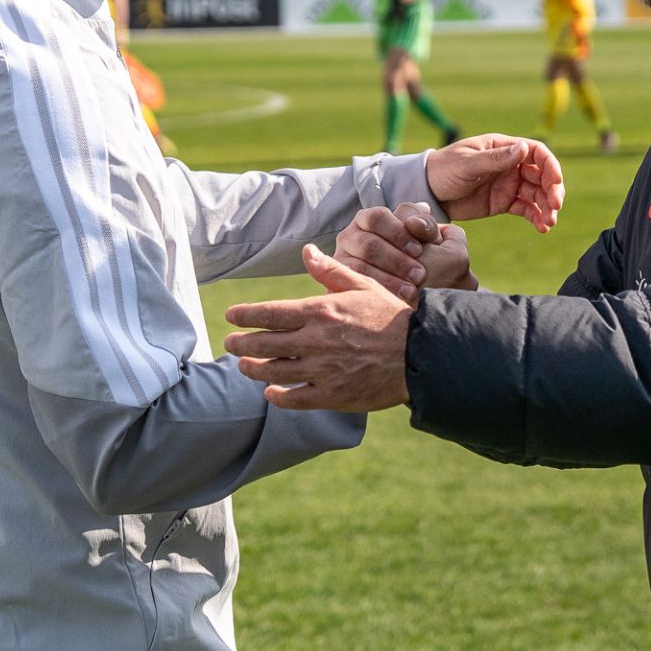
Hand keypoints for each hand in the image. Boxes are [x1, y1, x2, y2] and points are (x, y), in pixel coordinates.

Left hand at [224, 245, 411, 410]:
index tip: (232, 316)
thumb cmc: (391, 317)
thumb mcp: (363, 286)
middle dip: (240, 344)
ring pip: (273, 371)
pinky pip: (294, 398)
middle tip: (230, 343)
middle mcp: (315, 340)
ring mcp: (321, 370)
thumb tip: (308, 252)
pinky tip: (271, 392)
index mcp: (319, 311)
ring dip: (252, 369)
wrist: (420, 354)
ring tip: (244, 366)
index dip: (245, 315)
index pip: (269, 313)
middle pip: (263, 343)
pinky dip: (277, 396)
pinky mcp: (332, 395)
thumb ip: (331, 271)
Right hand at [335, 202, 475, 300]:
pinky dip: (380, 287)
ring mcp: (345, 256)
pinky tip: (400, 296)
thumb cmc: (431, 268)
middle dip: (396, 259)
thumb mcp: (439, 245)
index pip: (379, 217)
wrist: (423, 301)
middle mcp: (356, 234)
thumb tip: (420, 212)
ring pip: (362, 262)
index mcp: (376, 220)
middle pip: (369, 242)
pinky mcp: (343, 277)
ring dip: (390, 274)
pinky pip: (355, 280)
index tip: (419, 250)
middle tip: (420, 274)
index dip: (399, 233)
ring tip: (413, 288)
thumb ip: (429, 226)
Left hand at [423, 133, 564, 230]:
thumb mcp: (468, 164)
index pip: (537, 153)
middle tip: (555, 207)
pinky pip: (526, 209)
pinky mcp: (504, 203)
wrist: (427, 192)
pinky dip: (536, 218)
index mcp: (503, 148)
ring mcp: (509, 184)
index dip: (550, 166)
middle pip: (542, 175)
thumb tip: (524, 149)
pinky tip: (542, 228)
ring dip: (547, 207)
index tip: (555, 182)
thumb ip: (495, 159)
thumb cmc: (444, 169)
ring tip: (549, 222)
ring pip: (537, 195)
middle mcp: (511, 165)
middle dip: (552, 191)